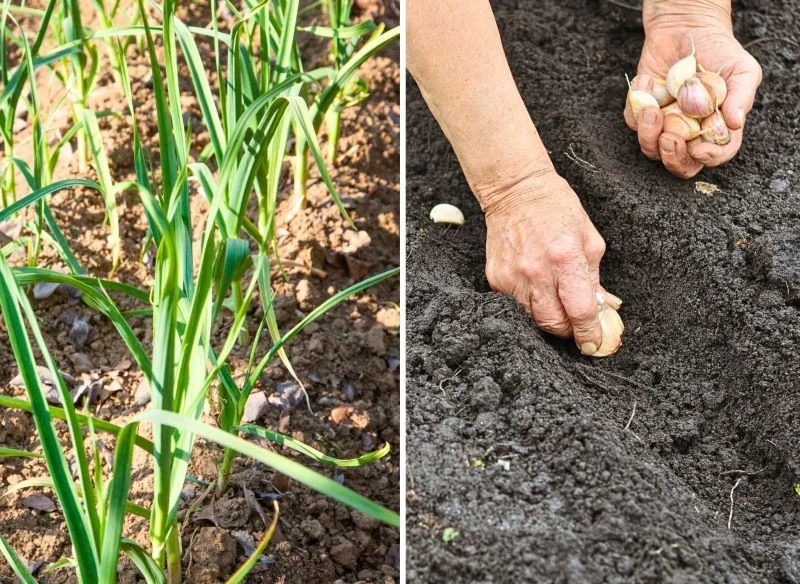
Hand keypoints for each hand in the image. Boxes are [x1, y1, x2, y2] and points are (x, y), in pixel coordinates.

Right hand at [482, 170, 619, 355]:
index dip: (590, 332)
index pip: (580, 310)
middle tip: (577, 326)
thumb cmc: (557, 209)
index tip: (594, 343)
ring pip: (533, 319)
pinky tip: (537, 289)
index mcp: (565, 257)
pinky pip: (515, 306)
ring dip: (549, 318)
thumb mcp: (589, 240)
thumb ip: (595, 278)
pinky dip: (530, 305)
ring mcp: (512, 276)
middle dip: (569, 330)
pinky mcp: (495, 279)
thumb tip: (604, 309)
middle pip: (553, 323)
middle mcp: (536, 271)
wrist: (515, 192)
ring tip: (557, 303)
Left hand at [624, 10, 761, 177]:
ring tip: (651, 109)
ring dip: (648, 133)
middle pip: (679, 164)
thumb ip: (741, 97)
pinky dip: (635, 104)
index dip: (709, 158)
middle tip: (670, 138)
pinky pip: (631, 121)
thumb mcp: (742, 70)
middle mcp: (689, 133)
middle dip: (672, 158)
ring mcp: (664, 124)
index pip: (715, 155)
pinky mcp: (641, 112)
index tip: (699, 149)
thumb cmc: (721, 52)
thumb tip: (735, 123)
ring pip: (650, 148)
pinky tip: (647, 80)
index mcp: (716, 129)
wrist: (688, 28)